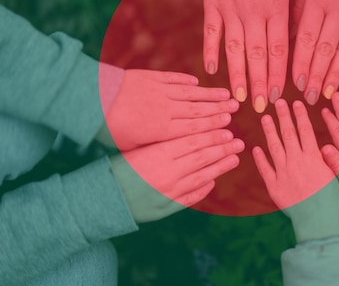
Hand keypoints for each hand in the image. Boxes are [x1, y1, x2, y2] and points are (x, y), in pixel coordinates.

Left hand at [104, 70, 238, 150]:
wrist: (91, 99)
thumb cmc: (108, 129)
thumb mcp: (131, 146)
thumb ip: (155, 147)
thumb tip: (171, 153)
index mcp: (162, 129)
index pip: (195, 128)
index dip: (214, 127)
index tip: (229, 127)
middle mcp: (165, 109)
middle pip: (198, 110)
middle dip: (220, 110)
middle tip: (237, 109)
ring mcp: (159, 91)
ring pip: (191, 93)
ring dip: (210, 95)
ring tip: (227, 95)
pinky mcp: (150, 77)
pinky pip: (173, 79)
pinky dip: (186, 81)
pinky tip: (197, 83)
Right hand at [110, 129, 243, 222]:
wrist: (100, 199)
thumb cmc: (116, 167)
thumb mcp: (138, 147)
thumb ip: (162, 142)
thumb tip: (187, 134)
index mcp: (159, 153)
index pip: (193, 141)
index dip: (212, 135)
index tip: (227, 130)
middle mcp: (167, 172)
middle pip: (202, 157)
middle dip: (222, 149)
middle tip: (238, 142)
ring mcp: (168, 192)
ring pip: (201, 176)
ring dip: (220, 167)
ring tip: (234, 158)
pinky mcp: (166, 207)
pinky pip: (190, 197)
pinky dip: (203, 189)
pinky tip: (213, 181)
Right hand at [203, 0, 291, 112]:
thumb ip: (286, 15)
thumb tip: (290, 46)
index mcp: (277, 7)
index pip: (279, 50)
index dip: (279, 75)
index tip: (279, 96)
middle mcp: (254, 11)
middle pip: (258, 55)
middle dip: (260, 84)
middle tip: (261, 107)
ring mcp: (231, 6)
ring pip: (234, 48)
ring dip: (237, 75)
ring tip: (238, 98)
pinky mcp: (212, 0)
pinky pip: (211, 30)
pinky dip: (211, 50)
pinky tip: (211, 70)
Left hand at [252, 99, 338, 242]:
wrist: (317, 220)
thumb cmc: (330, 199)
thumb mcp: (335, 175)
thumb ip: (329, 158)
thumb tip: (325, 144)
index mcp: (313, 157)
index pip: (305, 130)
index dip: (300, 115)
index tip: (295, 103)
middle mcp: (297, 161)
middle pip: (288, 133)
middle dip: (283, 116)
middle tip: (278, 102)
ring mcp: (283, 172)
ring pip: (274, 147)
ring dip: (269, 131)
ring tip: (265, 117)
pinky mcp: (274, 186)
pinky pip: (265, 169)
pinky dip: (259, 158)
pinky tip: (255, 148)